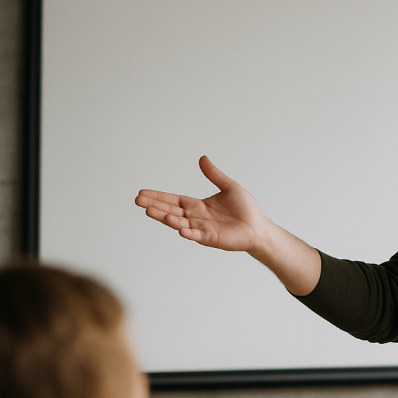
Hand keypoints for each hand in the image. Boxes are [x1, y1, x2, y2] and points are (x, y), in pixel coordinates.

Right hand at [135, 155, 267, 252]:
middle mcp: (196, 218)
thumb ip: (214, 175)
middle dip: (155, 206)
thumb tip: (202, 158)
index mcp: (198, 205)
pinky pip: (197, 236)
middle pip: (171, 210)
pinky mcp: (212, 239)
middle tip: (138, 201)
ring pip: (180, 223)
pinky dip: (188, 233)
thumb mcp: (229, 187)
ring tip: (152, 212)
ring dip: (166, 218)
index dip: (159, 196)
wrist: (258, 227)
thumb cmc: (245, 209)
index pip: (174, 200)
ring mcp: (202, 229)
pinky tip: (180, 229)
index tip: (142, 193)